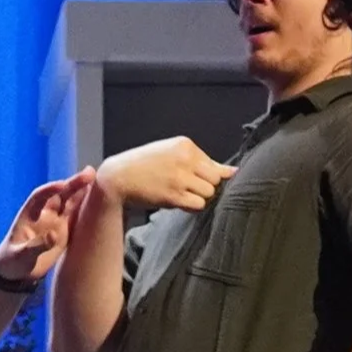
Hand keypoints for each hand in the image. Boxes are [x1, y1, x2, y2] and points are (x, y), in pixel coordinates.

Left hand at [0, 170, 89, 282]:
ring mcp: (55, 222)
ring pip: (70, 203)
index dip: (50, 190)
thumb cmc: (13, 262)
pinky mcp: (64, 233)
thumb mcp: (21, 257)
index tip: (63, 185)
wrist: (16, 273)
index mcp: (28, 215)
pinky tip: (100, 202)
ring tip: (99, 181)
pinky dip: (87, 210)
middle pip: (59, 195)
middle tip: (90, 173)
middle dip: (73, 184)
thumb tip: (53, 235)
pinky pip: (77, 218)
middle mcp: (44, 214)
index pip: (39, 196)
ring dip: (83, 192)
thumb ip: (35, 246)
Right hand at [95, 136, 235, 212]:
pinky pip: (198, 205)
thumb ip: (203, 162)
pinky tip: (177, 201)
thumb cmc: (145, 165)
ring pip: (208, 193)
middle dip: (204, 187)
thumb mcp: (172, 154)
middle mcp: (185, 159)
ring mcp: (180, 177)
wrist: (117, 177)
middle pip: (215, 180)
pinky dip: (190, 206)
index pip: (214, 165)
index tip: (191, 179)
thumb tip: (233, 171)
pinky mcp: (174, 195)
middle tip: (186, 188)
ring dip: (197, 197)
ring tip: (180, 194)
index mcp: (185, 145)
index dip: (205, 176)